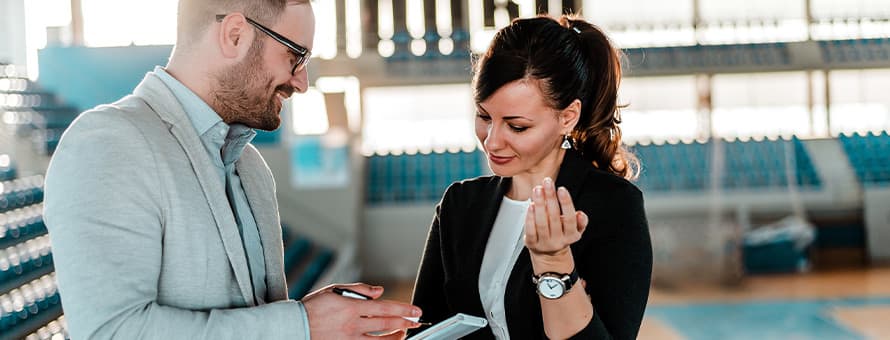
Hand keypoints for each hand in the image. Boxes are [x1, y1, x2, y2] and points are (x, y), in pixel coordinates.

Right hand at [302, 283, 422, 338]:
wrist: (294, 327)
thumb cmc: (312, 307)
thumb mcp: (334, 291)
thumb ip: (359, 290)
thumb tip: (379, 292)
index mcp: (350, 307)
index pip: (384, 308)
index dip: (403, 309)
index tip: (416, 310)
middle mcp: (352, 325)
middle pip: (386, 325)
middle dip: (405, 323)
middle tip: (417, 321)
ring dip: (396, 337)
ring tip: (404, 332)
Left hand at [524, 177, 588, 256]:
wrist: (549, 255)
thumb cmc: (561, 235)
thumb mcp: (575, 230)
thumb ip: (580, 221)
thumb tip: (580, 214)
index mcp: (572, 236)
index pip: (570, 218)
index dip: (566, 203)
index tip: (561, 189)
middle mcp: (558, 241)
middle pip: (554, 217)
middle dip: (550, 198)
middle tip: (547, 182)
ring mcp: (544, 244)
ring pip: (541, 223)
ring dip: (539, 204)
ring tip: (538, 190)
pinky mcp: (532, 244)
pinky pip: (530, 230)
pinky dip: (530, 217)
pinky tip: (530, 205)